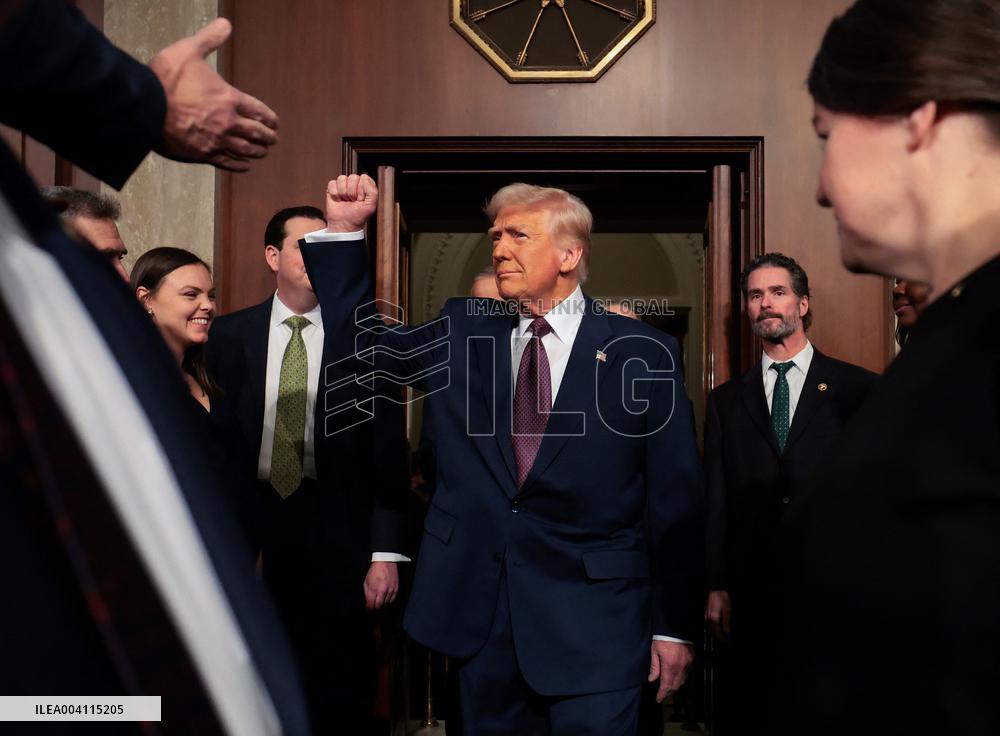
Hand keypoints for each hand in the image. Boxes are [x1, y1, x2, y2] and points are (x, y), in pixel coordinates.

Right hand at [150, 18, 278, 170]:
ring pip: (245, 150)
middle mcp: (227, 122)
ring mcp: (216, 140)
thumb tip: (225, 24)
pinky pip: (227, 162)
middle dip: (267, 137)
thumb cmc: (165, 79)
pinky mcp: (203, 154)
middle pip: (256, 133)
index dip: (269, 118)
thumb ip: (209, 39)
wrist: (144, 107)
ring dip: (257, 152)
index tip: (275, 123)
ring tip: (263, 153)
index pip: (259, 111)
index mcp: (228, 98)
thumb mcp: (188, 51)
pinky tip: (245, 166)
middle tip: (273, 140)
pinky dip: (239, 165)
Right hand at [325, 174, 378, 231]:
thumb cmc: (358, 216)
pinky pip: (332, 183)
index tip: (361, 200)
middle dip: (352, 192)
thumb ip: (372, 191)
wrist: (344, 225)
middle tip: (353, 201)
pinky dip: (335, 194)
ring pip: (342, 179)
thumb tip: (364, 177)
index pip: (363, 178)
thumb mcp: (371, 206)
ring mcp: (344, 185)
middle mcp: (355, 184)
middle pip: (352, 177)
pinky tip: (338, 200)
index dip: (361, 190)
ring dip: (343, 193)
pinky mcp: (333, 188)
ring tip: (346, 200)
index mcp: (366, 186)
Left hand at [363, 561, 398, 610]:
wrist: (386, 561)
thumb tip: (367, 602)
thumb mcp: (366, 581)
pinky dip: (389, 600)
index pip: (371, 604)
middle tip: (373, 606)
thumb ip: (367, 593)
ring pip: (386, 603)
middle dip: (375, 607)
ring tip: (379, 601)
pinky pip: (393, 599)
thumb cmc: (375, 571)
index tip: (368, 610)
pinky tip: (386, 598)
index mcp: (374, 589)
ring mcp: (391, 590)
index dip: (369, 609)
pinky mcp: (396, 588)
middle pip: (379, 606)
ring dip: (382, 603)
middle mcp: (383, 591)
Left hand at [648, 640, 692, 702]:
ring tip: (669, 686)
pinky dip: (681, 676)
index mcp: (670, 665)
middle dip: (669, 691)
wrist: (675, 625)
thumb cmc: (662, 638)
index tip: (658, 699)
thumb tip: (652, 679)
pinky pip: (687, 672)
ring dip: (675, 685)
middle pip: (676, 685)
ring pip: (683, 680)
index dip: (662, 694)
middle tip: (663, 694)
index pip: (666, 685)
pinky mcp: (692, 658)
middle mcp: (681, 667)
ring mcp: (688, 663)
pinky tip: (676, 675)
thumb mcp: (654, 651)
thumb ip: (654, 667)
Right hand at [705, 589, 731, 640]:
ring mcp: (706, 615)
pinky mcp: (706, 613)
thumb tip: (727, 631)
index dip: (721, 638)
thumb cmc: (722, 597)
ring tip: (721, 635)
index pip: (717, 632)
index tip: (726, 641)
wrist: (716, 589)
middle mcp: (708, 618)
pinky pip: (709, 623)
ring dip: (715, 632)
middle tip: (724, 640)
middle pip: (712, 631)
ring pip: (710, 627)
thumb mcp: (727, 609)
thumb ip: (726, 621)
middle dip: (718, 636)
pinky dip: (713, 627)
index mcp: (714, 618)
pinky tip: (717, 627)